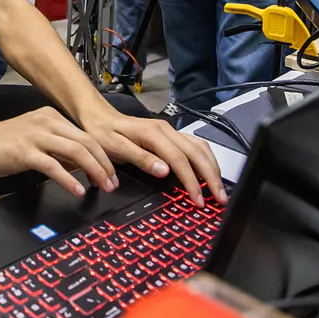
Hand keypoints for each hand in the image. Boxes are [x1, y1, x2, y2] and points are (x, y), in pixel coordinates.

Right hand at [0, 107, 118, 196]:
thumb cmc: (4, 144)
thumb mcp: (37, 139)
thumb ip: (59, 149)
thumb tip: (82, 165)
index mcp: (51, 117)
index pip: (86, 135)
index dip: (103, 156)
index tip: (111, 173)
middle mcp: (46, 122)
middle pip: (86, 142)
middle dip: (104, 165)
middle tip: (112, 183)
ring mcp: (35, 136)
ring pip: (75, 151)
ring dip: (93, 171)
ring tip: (102, 187)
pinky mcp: (24, 152)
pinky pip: (53, 166)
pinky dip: (68, 179)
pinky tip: (76, 190)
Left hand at [80, 108, 225, 207]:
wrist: (98, 116)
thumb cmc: (103, 133)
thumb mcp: (116, 148)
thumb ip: (141, 159)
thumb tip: (165, 171)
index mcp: (153, 133)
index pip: (180, 160)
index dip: (192, 181)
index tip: (198, 200)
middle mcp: (166, 130)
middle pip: (197, 153)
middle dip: (211, 176)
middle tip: (220, 199)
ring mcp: (170, 131)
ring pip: (200, 148)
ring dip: (212, 168)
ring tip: (218, 189)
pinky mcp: (170, 135)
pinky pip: (194, 147)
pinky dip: (205, 161)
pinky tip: (207, 174)